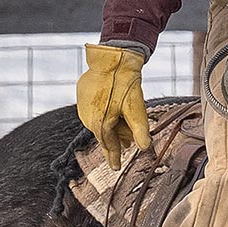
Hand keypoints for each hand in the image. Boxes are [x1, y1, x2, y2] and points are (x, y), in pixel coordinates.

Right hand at [76, 43, 151, 168]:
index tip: (116, 168)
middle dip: (116, 139)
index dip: (114, 157)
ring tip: (123, 125)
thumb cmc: (125, 83)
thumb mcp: (136, 107)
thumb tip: (145, 148)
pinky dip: (104, 114)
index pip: (109, 146)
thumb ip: (140, 129)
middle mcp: (87, 118)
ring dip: (111, 126)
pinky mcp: (82, 96)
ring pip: (99, 123)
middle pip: (105, 134)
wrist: (112, 58)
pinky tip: (113, 110)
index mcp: (100, 123)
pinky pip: (93, 111)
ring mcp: (82, 107)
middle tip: (127, 143)